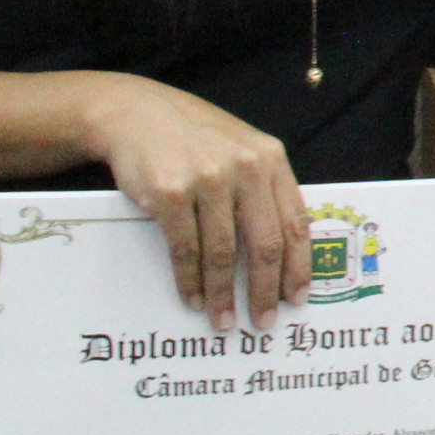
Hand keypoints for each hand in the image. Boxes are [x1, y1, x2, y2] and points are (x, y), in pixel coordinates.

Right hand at [84, 76, 308, 330]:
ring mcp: (207, 180)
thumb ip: (265, 189)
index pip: (296, 223)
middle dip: (266, 290)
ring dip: (223, 294)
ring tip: (224, 319)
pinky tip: (193, 298)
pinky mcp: (170, 193)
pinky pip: (185, 249)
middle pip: (264, 244)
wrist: (136, 113)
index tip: (297, 298)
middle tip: (264, 321)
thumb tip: (285, 253)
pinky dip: (190, 281)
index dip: (298, 266)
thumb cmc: (195, 138)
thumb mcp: (242, 150)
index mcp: (271, 159)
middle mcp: (245, 168)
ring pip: (223, 253)